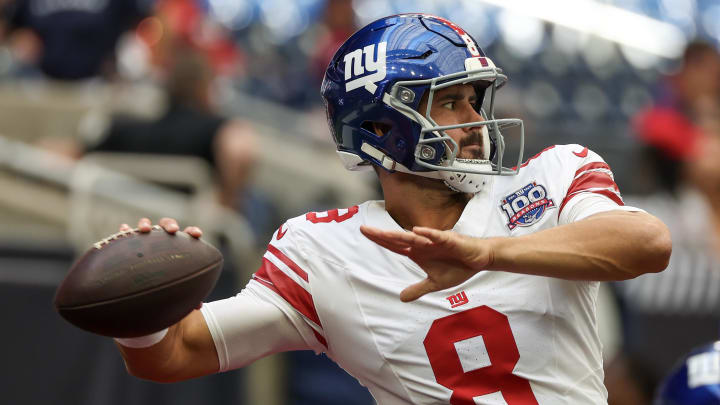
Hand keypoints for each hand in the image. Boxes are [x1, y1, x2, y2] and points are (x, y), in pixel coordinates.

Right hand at [119, 218, 203, 309]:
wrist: (146, 289)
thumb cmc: (167, 286)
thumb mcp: (177, 289)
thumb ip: (187, 294)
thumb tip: (199, 306)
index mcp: (178, 246)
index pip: (188, 235)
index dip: (192, 232)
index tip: (197, 235)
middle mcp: (162, 240)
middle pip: (167, 225)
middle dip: (170, 225)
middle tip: (172, 231)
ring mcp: (145, 239)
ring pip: (146, 225)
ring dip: (145, 224)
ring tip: (144, 230)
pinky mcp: (128, 243)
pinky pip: (125, 235)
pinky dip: (125, 231)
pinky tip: (123, 230)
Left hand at [360, 225, 493, 301]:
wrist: (479, 259)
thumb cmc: (457, 267)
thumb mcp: (434, 283)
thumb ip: (418, 289)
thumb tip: (401, 298)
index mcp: (417, 252)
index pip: (394, 245)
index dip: (380, 240)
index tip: (364, 232)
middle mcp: (423, 244)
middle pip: (398, 239)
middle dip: (381, 235)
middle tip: (363, 229)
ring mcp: (435, 241)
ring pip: (414, 237)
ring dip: (399, 235)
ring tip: (383, 232)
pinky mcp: (449, 240)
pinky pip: (437, 236)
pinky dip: (427, 233)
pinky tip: (416, 231)